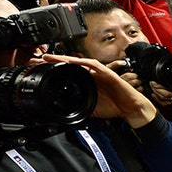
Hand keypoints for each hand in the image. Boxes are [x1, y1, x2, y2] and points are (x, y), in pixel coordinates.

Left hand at [41, 53, 157, 126]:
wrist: (130, 108)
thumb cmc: (113, 107)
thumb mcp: (91, 109)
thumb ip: (79, 107)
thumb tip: (63, 115)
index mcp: (87, 82)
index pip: (69, 73)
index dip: (57, 71)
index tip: (43, 70)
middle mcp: (92, 75)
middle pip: (72, 65)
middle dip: (56, 61)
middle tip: (41, 59)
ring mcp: (99, 73)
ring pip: (80, 62)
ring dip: (65, 59)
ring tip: (52, 57)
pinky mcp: (107, 73)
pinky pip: (94, 65)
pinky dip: (83, 63)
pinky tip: (73, 62)